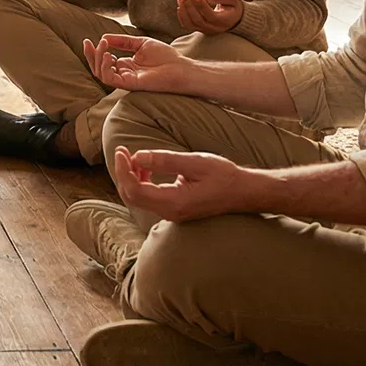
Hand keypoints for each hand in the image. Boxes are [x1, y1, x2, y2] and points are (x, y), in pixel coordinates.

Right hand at [84, 34, 194, 94]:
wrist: (180, 67)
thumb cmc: (166, 57)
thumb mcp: (141, 43)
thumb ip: (122, 41)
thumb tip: (103, 38)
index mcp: (126, 65)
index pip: (103, 61)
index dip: (94, 51)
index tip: (89, 40)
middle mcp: (124, 73)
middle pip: (98, 68)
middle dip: (90, 55)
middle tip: (88, 43)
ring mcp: (126, 79)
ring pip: (101, 74)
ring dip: (97, 59)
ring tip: (103, 46)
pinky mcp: (130, 84)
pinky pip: (110, 78)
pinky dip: (105, 67)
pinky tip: (109, 55)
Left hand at [110, 145, 256, 222]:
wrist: (244, 192)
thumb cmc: (224, 176)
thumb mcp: (195, 163)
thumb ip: (165, 161)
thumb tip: (137, 157)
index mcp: (174, 202)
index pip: (135, 190)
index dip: (123, 170)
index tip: (122, 151)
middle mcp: (170, 212)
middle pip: (132, 197)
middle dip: (124, 174)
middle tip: (123, 152)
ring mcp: (172, 213)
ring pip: (140, 199)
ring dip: (132, 178)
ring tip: (134, 158)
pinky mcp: (175, 210)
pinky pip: (150, 199)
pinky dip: (142, 183)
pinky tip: (147, 169)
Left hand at [176, 0, 243, 34]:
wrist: (234, 18)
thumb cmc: (232, 6)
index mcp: (224, 21)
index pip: (210, 15)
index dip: (202, 5)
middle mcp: (214, 28)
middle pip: (198, 20)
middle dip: (190, 5)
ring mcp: (206, 30)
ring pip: (191, 24)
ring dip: (184, 10)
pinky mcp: (199, 29)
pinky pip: (187, 25)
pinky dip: (182, 16)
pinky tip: (180, 5)